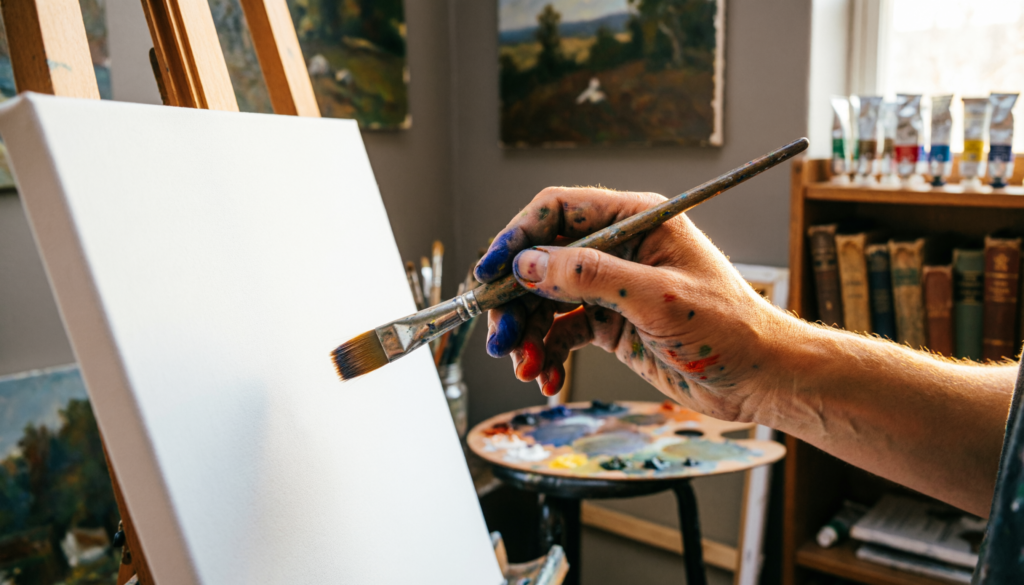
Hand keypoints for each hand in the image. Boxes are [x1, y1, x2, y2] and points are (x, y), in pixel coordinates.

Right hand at [474, 187, 794, 421]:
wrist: (759, 379)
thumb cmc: (728, 328)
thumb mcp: (656, 298)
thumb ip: (590, 276)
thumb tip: (528, 264)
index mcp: (636, 219)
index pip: (559, 211)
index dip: (518, 237)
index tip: (490, 272)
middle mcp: (619, 247)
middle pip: (543, 259)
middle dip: (516, 299)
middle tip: (501, 337)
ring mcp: (612, 287)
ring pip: (546, 300)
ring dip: (528, 333)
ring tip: (526, 367)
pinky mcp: (610, 323)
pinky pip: (562, 332)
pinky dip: (548, 354)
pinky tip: (548, 378)